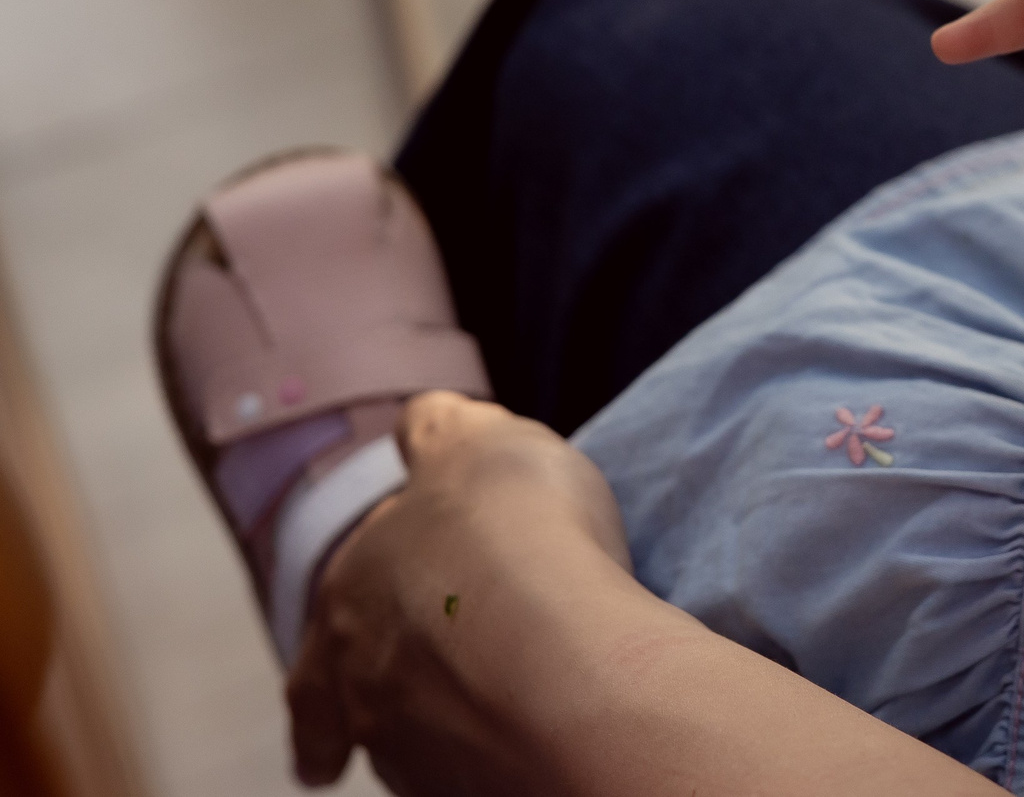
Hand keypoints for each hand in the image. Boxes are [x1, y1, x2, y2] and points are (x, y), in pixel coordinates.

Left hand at [286, 393, 629, 792]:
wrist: (555, 648)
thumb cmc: (511, 537)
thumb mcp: (477, 445)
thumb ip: (441, 432)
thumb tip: (425, 419)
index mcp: (348, 604)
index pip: (314, 662)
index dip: (323, 681)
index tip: (313, 741)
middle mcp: (364, 692)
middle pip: (358, 716)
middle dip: (372, 722)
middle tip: (385, 740)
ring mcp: (416, 755)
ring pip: (416, 753)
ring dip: (443, 741)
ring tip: (495, 729)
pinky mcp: (473, 793)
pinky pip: (480, 778)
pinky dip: (498, 765)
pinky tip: (532, 754)